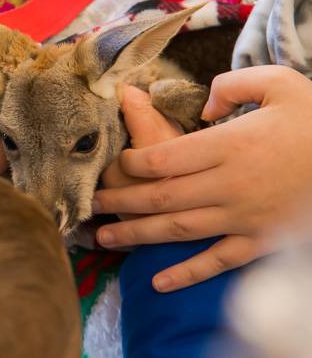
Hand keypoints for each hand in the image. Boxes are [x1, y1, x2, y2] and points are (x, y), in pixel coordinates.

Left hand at [93, 66, 311, 291]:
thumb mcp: (280, 84)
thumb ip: (233, 86)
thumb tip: (202, 104)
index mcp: (230, 145)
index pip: (162, 158)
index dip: (129, 164)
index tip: (111, 165)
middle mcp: (230, 184)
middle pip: (160, 196)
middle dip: (118, 201)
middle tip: (88, 204)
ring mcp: (244, 217)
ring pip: (178, 229)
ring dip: (136, 236)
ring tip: (103, 239)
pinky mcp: (261, 242)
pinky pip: (218, 262)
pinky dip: (187, 274)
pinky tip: (159, 283)